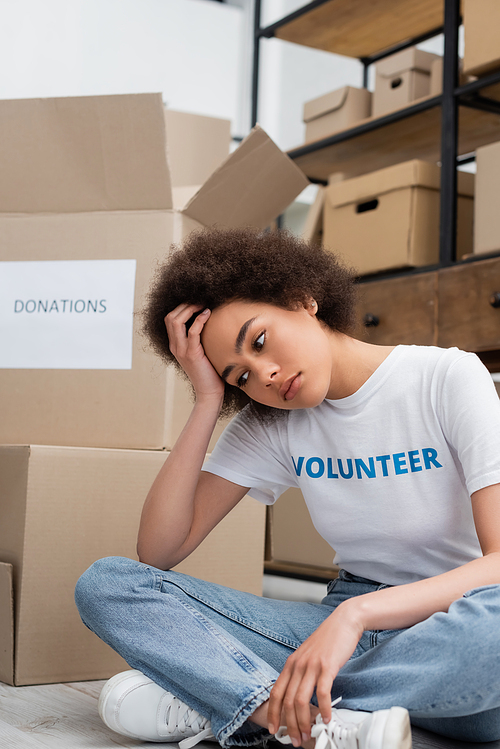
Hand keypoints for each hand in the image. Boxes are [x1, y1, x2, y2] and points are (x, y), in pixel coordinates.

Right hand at [165, 304, 224, 401]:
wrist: (209, 391)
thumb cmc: (210, 371)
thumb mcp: (201, 351)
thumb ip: (199, 338)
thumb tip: (210, 320)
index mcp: (175, 345)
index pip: (170, 319)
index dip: (181, 307)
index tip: (196, 302)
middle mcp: (175, 346)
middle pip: (170, 317)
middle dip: (184, 305)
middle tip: (200, 300)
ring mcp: (182, 350)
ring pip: (176, 322)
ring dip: (190, 309)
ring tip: (203, 305)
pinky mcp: (192, 354)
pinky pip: (192, 332)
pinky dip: (199, 320)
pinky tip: (208, 314)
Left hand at [267, 603, 363, 745]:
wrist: (343, 621)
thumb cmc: (328, 641)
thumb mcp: (307, 655)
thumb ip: (301, 672)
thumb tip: (298, 695)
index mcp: (291, 663)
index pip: (276, 692)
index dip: (273, 713)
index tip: (274, 730)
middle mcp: (298, 664)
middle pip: (287, 701)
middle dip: (289, 725)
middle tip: (294, 740)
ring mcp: (312, 665)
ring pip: (302, 700)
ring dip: (304, 722)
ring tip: (308, 734)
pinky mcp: (327, 666)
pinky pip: (322, 692)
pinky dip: (324, 709)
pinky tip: (327, 718)